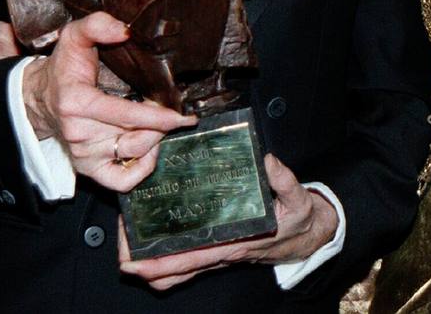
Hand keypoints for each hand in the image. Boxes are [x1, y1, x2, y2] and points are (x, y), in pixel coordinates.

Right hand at [22, 11, 195, 191]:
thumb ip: (97, 25)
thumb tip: (125, 31)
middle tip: (176, 112)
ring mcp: (83, 154)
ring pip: (134, 154)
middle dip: (161, 124)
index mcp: (77, 102)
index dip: (156, 116)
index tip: (179, 114)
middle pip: (135, 135)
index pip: (124, 115)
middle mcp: (79, 133)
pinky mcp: (88, 168)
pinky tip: (149, 150)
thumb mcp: (74, 35)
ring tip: (162, 124)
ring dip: (155, 139)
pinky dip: (142, 169)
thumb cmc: (63, 67)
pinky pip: (121, 181)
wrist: (39, 98)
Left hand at [118, 154, 337, 289]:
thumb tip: (265, 159)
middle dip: (142, 264)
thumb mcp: (298, 198)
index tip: (133, 256)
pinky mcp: (217, 248)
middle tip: (120, 246)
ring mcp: (217, 253)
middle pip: (172, 271)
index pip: (189, 258)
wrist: (311, 236)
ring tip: (128, 241)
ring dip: (150, 263)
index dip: (158, 261)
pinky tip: (153, 235)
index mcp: (234, 243)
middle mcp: (220, 252)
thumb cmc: (300, 219)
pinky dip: (166, 255)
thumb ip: (283, 178)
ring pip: (176, 270)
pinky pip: (186, 260)